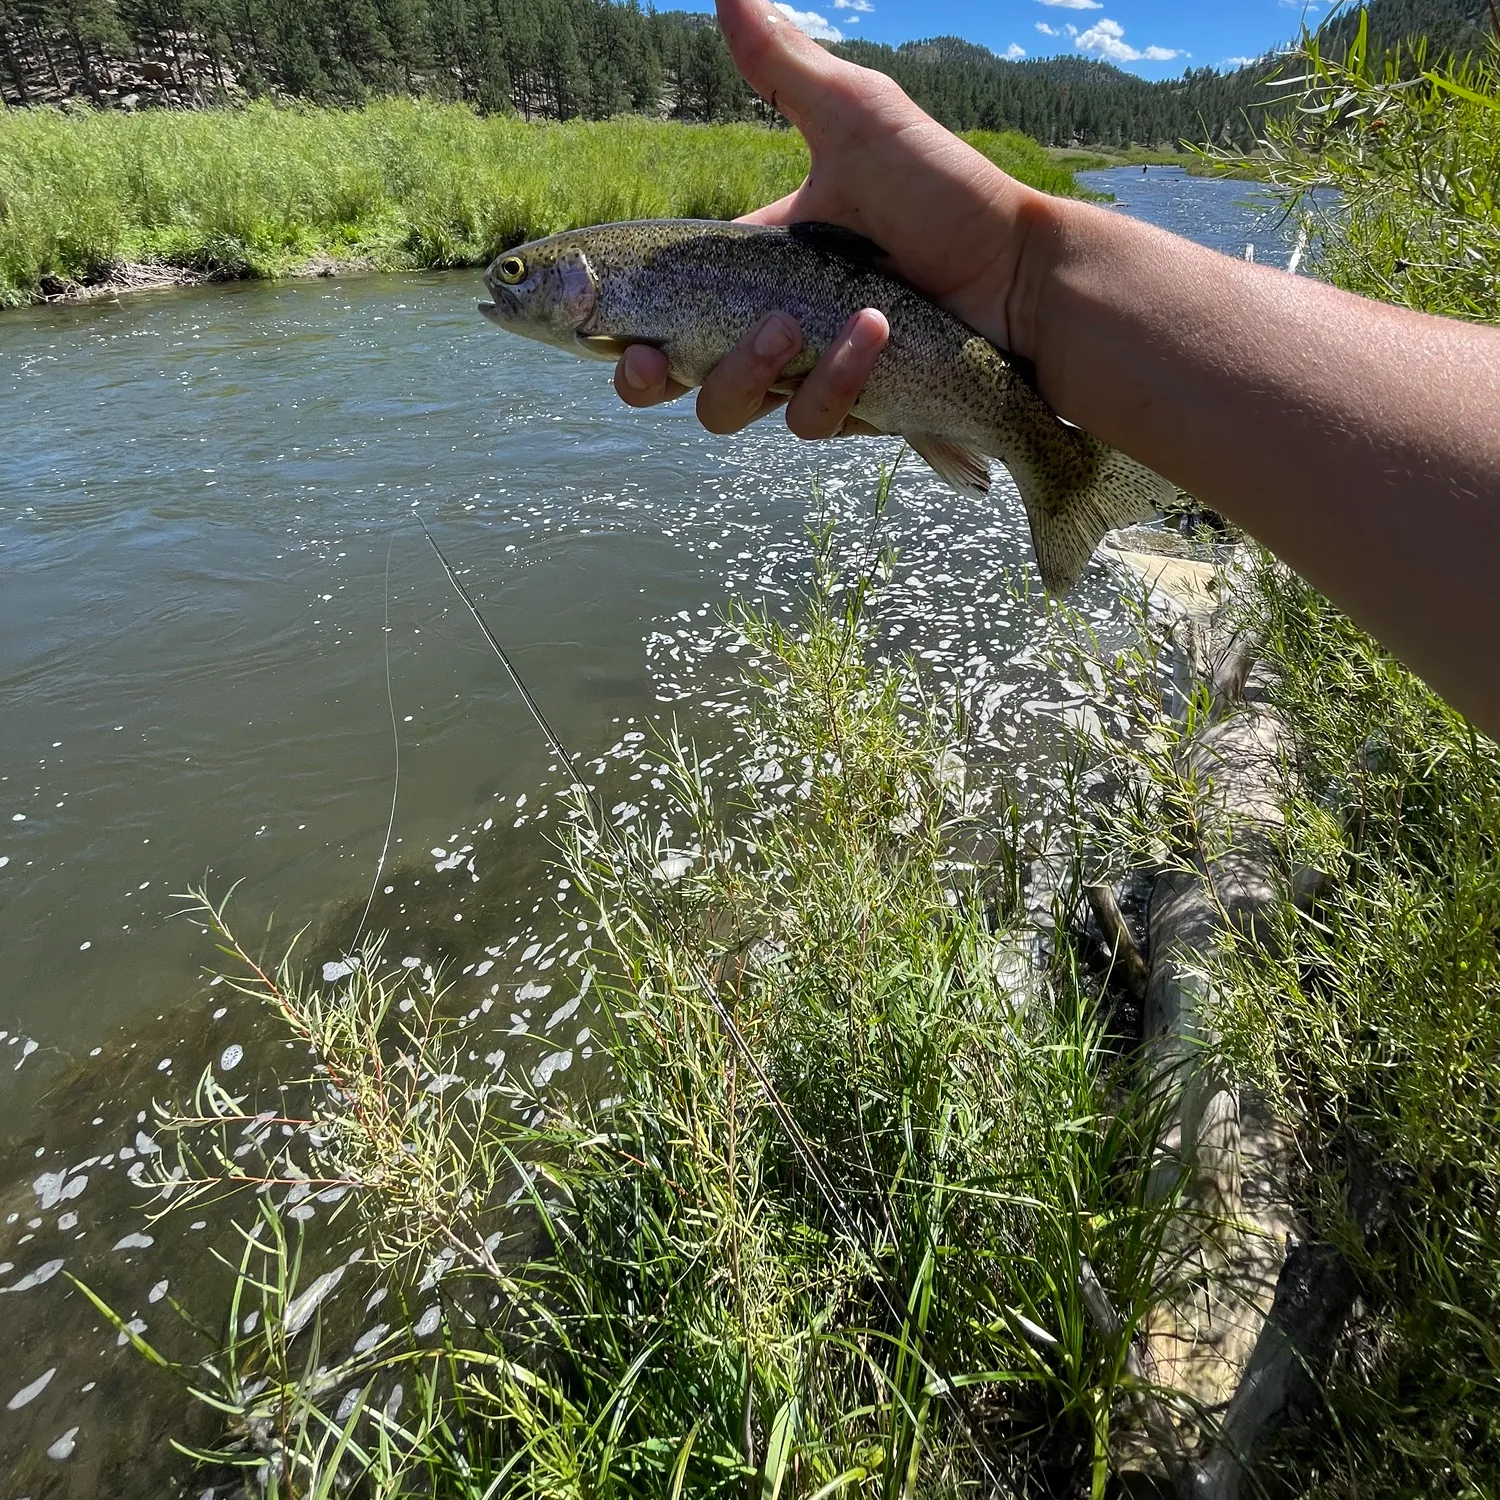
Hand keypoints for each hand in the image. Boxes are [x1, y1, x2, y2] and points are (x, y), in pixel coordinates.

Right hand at [614, 0, 1050, 435]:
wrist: (1023, 275)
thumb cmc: (945, 193)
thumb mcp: (857, 120)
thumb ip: (785, 67)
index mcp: (752, 263)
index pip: (659, 303)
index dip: (614, 322)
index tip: (600, 319)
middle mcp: (767, 324)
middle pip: (674, 378)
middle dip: (643, 379)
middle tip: (649, 361)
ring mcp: (805, 374)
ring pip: (729, 409)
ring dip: (747, 373)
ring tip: (790, 329)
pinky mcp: (849, 411)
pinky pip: (809, 420)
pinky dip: (835, 382)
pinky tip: (874, 336)